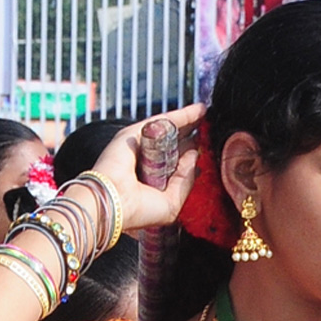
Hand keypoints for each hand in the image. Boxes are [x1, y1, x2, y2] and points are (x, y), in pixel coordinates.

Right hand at [90, 103, 205, 232]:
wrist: (115, 202)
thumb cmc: (138, 210)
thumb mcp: (171, 204)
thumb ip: (185, 182)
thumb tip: (195, 158)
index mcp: (152, 183)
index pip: (174, 167)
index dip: (189, 159)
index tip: (201, 154)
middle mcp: (146, 164)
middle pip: (173, 146)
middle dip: (189, 138)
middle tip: (205, 131)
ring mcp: (141, 147)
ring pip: (170, 131)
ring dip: (188, 122)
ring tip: (204, 113)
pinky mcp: (136, 133)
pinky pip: (165, 121)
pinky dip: (184, 115)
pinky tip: (200, 110)